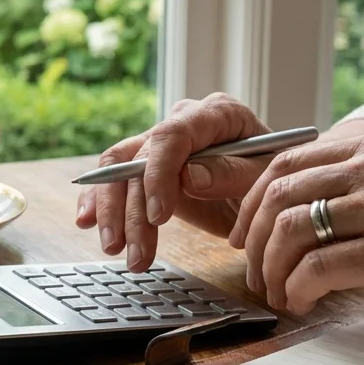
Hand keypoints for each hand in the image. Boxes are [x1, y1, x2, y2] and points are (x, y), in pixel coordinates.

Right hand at [76, 93, 271, 269]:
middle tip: (133, 251)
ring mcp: (162, 144)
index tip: (159, 215)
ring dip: (112, 211)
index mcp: (216, 113)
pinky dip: (100, 201)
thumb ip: (233, 174)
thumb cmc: (277, 178)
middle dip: (132, 208)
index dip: (159, 174)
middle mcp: (183, 121)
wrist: (272, 191)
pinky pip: (116, 179)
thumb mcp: (268, 178)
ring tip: (115, 249)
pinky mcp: (149, 169)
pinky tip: (87, 221)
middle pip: (140, 157)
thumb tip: (189, 176)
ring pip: (120, 170)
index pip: (173, 135)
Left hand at [231, 128, 363, 339]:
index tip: (243, 238)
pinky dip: (297, 290)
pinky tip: (303, 304)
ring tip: (279, 295)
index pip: (285, 162)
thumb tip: (284, 216)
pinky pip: (318, 268)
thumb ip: (354, 194)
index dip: (251, 204)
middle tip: (255, 276)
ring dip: (272, 270)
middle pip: (279, 195)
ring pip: (291, 230)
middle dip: (255, 242)